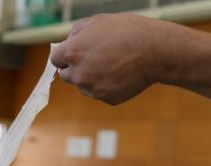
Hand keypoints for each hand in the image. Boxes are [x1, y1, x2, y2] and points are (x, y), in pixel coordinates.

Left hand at [51, 13, 178, 104]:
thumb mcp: (98, 21)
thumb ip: (77, 33)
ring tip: (111, 64)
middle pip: (66, 76)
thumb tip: (67, 42)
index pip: (55, 59)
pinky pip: (100, 93)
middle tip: (92, 59)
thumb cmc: (128, 31)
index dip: (64, 55)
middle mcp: (79, 74)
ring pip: (83, 86)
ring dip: (90, 78)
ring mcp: (92, 89)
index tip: (71, 54)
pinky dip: (106, 86)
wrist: (155, 52)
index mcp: (73, 52)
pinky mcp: (106, 99)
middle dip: (74, 68)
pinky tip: (120, 74)